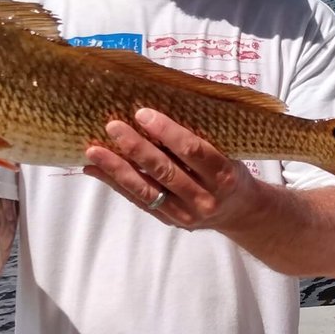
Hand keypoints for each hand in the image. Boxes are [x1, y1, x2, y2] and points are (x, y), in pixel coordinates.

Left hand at [84, 108, 257, 229]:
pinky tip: (95, 170)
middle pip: (165, 170)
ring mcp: (185, 214)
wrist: (240, 212)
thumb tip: (157, 112)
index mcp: (223, 175)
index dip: (167, 131)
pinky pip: (139, 201)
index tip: (143, 113)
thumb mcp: (228, 153)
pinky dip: (115, 184)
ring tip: (94, 151)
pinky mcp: (169, 221)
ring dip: (117, 169)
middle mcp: (204, 198)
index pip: (192, 151)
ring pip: (147, 190)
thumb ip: (200, 139)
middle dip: (136, 148)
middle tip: (113, 126)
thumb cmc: (230, 172)